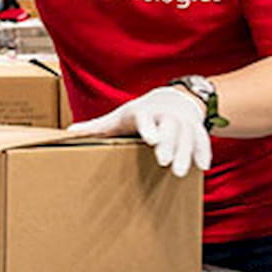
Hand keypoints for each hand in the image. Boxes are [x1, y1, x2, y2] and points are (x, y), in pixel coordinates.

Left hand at [68, 86, 211, 176]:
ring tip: (180, 172)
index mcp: (144, 111)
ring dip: (185, 152)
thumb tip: (69, 133)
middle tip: (163, 162)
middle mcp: (165, 115)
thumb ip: (96, 127)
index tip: (151, 139)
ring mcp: (182, 121)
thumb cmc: (138, 113)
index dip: (148, 127)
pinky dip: (202, 151)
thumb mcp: (118, 117)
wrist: (171, 99)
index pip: (146, 117)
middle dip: (168, 143)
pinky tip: (202, 167)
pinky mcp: (195, 128)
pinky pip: (202, 138)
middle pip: (169, 126)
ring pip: (187, 134)